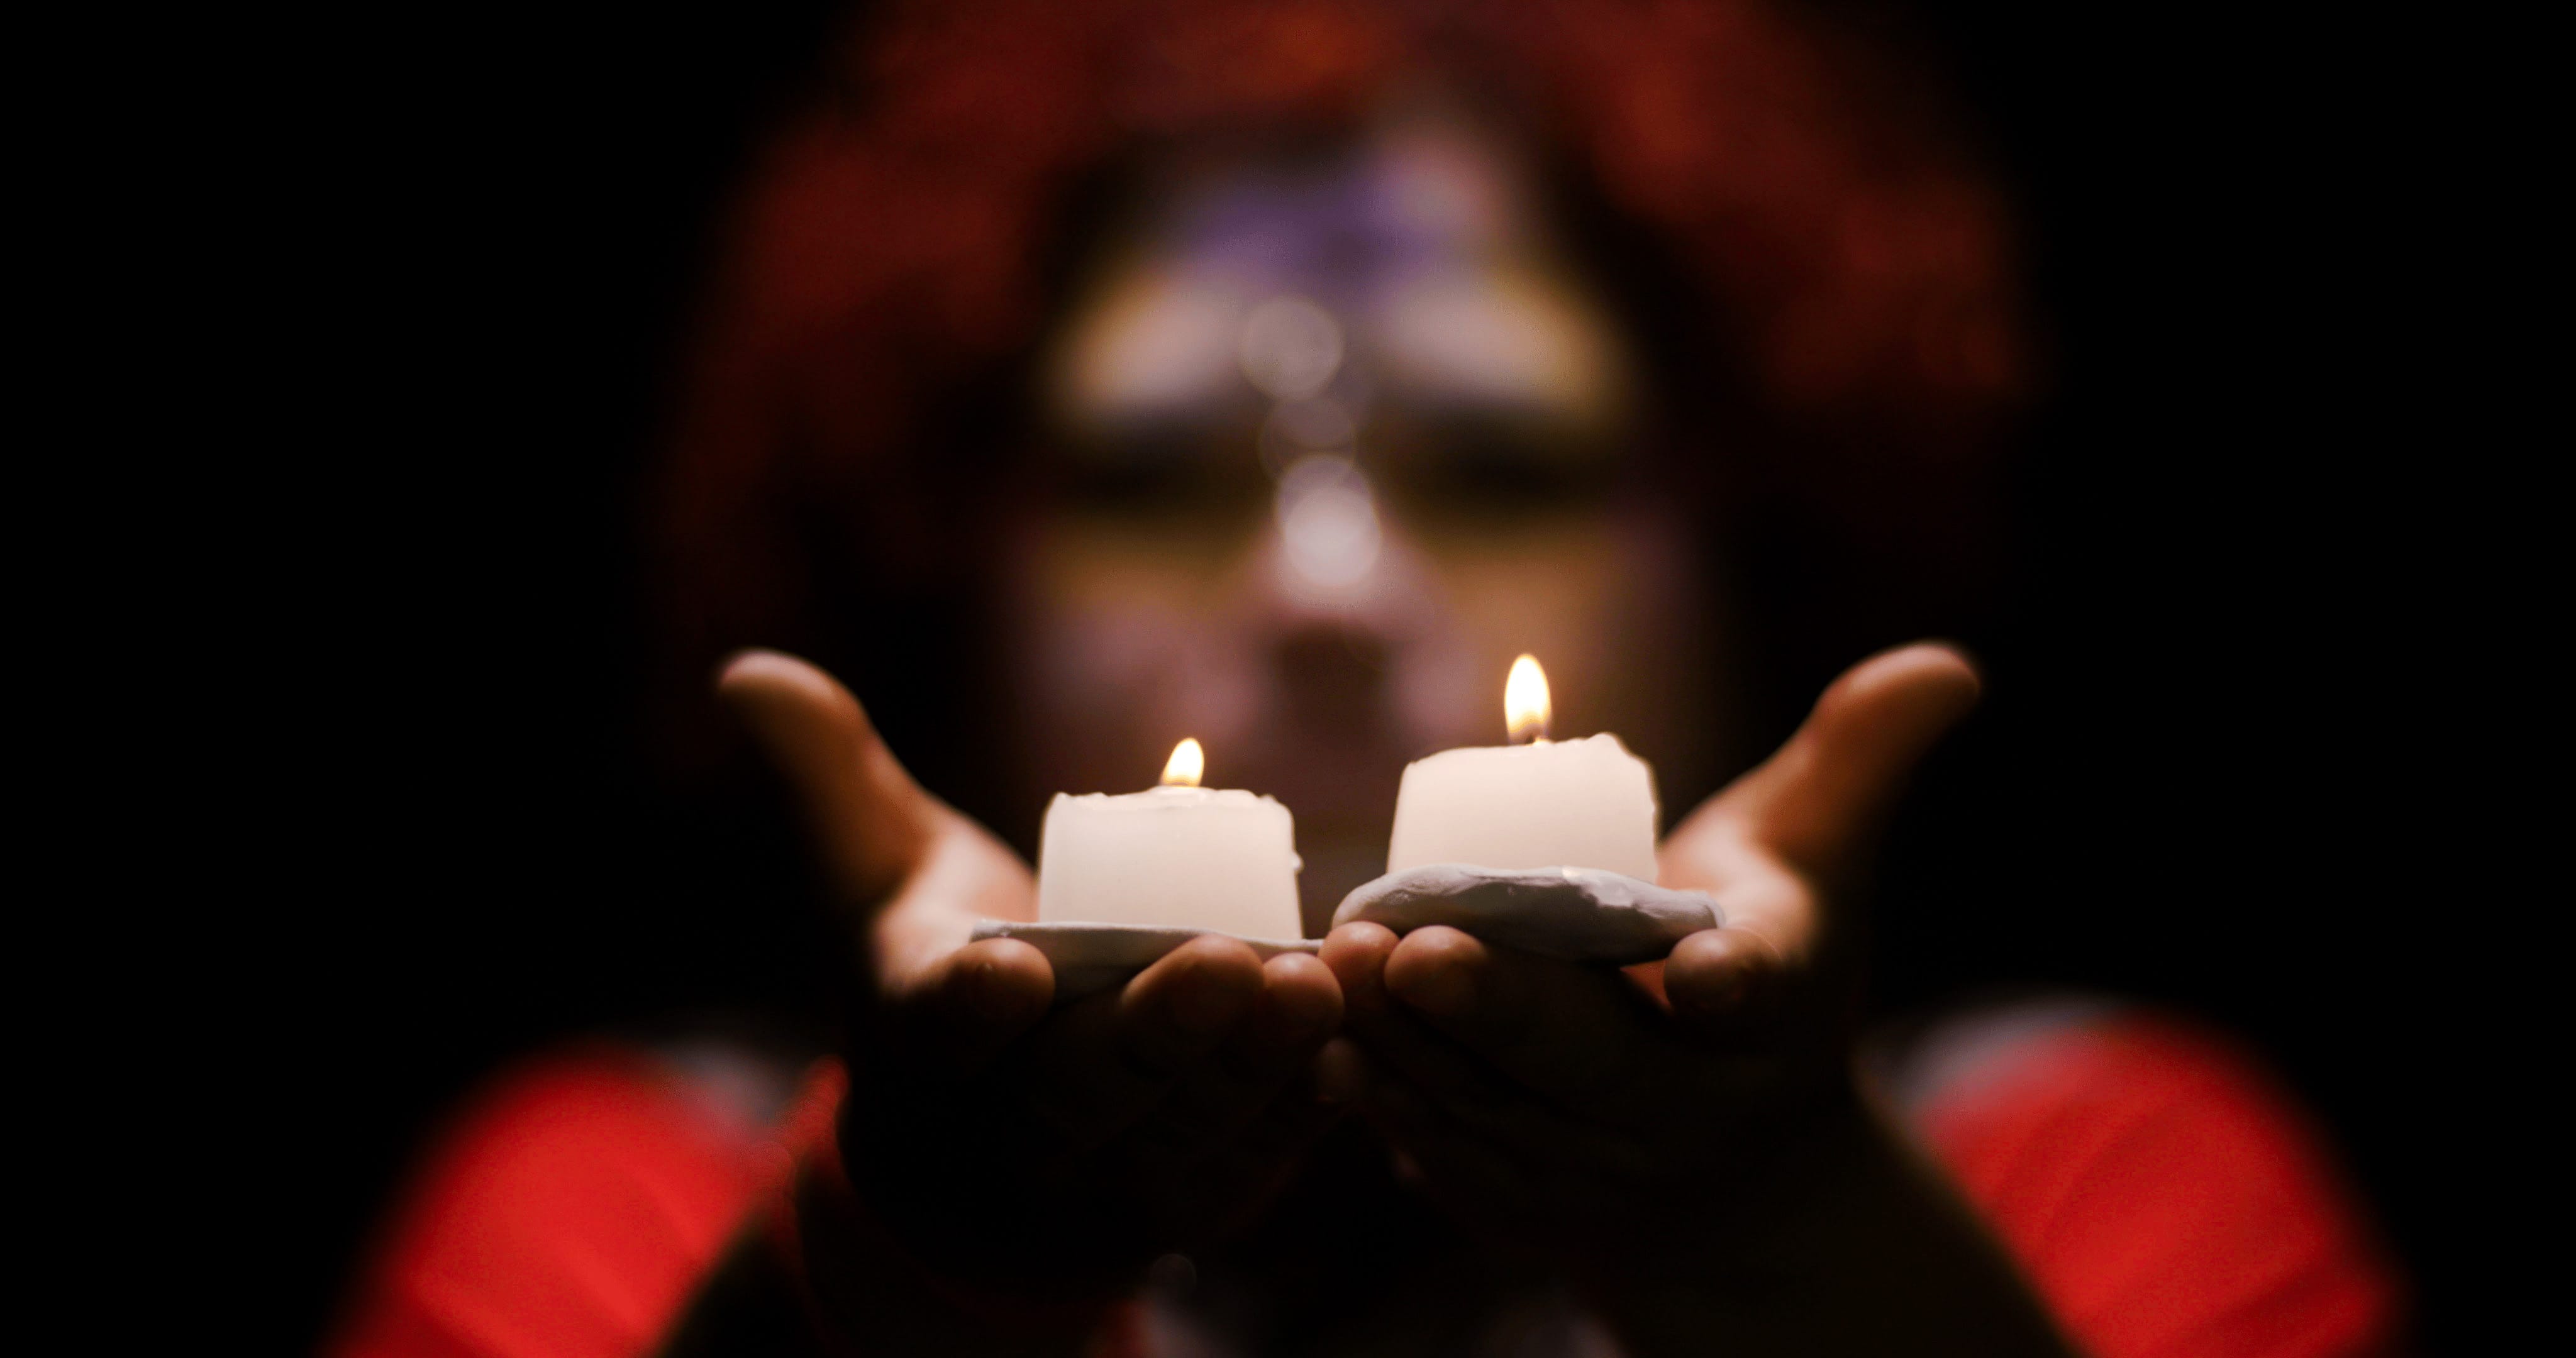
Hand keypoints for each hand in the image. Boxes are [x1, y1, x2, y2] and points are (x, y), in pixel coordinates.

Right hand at [718, 650, 1346, 1301]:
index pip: (925, 1032)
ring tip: (1316, 986)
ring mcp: (1097, 1184)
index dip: (964, 1007)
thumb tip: (748, 671)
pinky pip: (1250, 1168)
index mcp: (911, 1045)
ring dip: (1250, 1070)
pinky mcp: (1188, 1202)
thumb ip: (828, 774)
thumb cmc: (938, 962)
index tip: (1007, 969)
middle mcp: (996, 1133)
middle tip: (1221, 963)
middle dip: (1148, 1036)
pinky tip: (1357, 1037)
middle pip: (1071, 1097)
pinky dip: (1305, 1111)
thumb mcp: (874, 870)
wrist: (988, 1134)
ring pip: (1175, 1139)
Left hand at [1321, 645, 2063, 1355]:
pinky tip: (1333, 1038)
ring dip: (1413, 1047)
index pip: (1762, 989)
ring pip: (1499, 1112)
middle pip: (1594, 1064)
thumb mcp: (1815, 859)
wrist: (1738, 1174)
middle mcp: (1696, 1110)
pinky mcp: (1528, 1213)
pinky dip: (1389, 1104)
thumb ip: (1858, 758)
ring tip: (1345, 965)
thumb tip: (1949, 664)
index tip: (1702, 977)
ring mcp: (1607, 1175)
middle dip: (1503, 1010)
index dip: (1732, 979)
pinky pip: (1449, 1160)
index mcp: (1773, 1010)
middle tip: (1412, 947)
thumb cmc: (1761, 962)